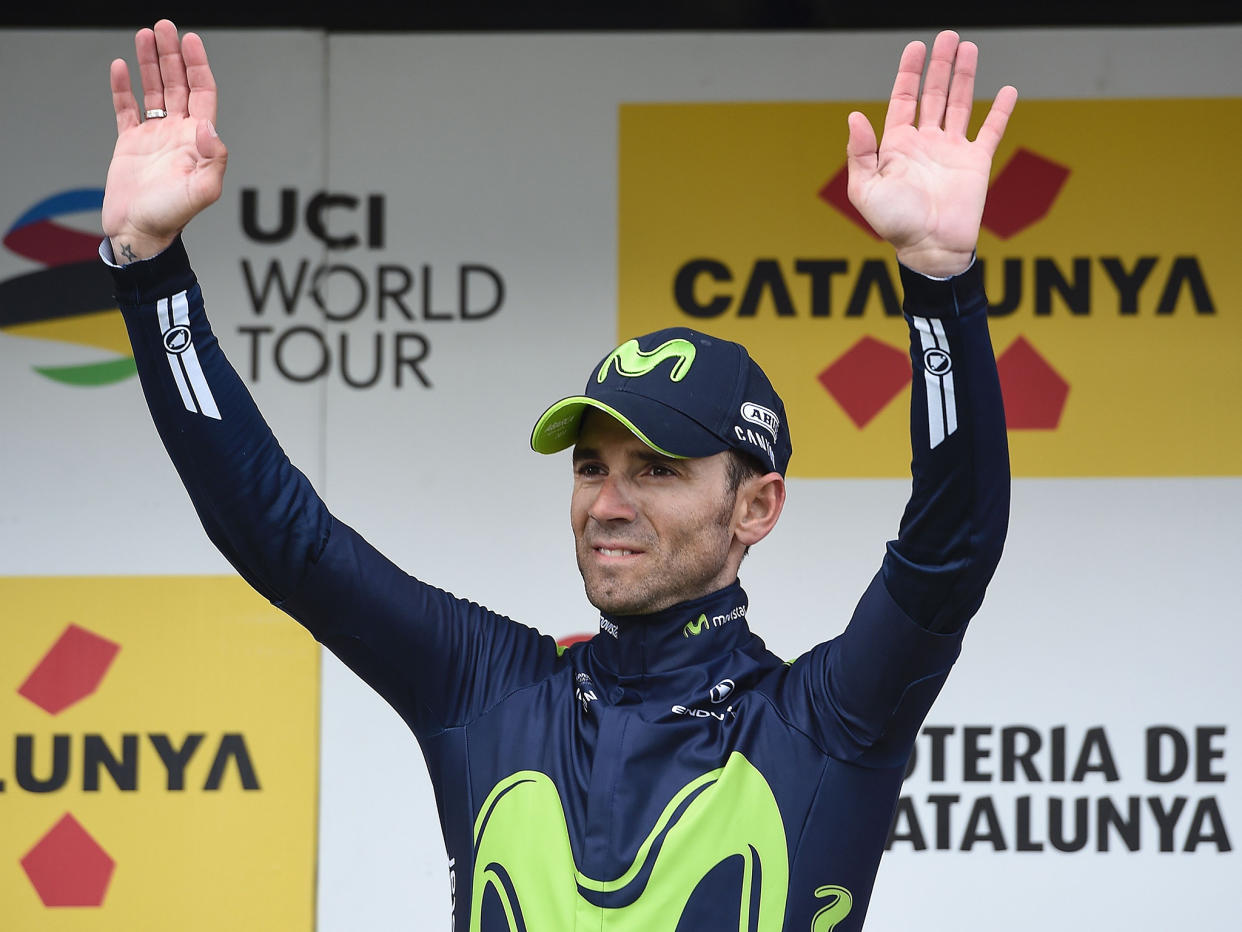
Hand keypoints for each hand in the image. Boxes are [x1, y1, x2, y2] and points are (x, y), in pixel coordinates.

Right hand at [103, 20, 226, 263]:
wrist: (138, 232)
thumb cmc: (171, 217)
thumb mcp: (202, 192)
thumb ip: (213, 160)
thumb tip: (208, 126)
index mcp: (197, 141)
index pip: (202, 94)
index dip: (198, 66)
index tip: (190, 40)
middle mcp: (178, 134)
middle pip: (178, 85)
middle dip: (173, 55)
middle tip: (165, 27)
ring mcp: (154, 137)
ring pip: (154, 91)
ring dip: (150, 63)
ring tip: (145, 35)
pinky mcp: (130, 143)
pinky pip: (126, 108)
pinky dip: (122, 87)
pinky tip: (120, 67)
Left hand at [846, 31, 1016, 277]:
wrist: (930, 248)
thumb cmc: (895, 225)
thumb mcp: (865, 190)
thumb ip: (860, 153)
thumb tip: (854, 117)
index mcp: (897, 147)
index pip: (903, 100)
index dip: (909, 73)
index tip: (916, 47)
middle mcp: (926, 144)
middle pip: (934, 94)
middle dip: (940, 66)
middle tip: (948, 37)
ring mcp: (952, 151)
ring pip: (961, 104)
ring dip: (965, 77)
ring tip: (970, 48)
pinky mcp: (977, 163)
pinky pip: (992, 131)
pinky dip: (1001, 111)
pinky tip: (1007, 90)